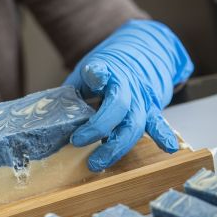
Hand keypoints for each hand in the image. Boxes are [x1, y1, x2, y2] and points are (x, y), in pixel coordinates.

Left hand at [64, 20, 193, 171]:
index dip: (98, 74)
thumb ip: (70, 94)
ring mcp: (141, 99)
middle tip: (77, 142)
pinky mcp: (151, 110)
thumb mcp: (83, 74)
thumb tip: (48, 116)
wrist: (140, 54)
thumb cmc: (106, 70)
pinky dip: (163, 135)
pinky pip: (158, 123)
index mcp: (107, 70)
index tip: (95, 75)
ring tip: (98, 163)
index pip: (102, 71)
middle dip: (98, 128)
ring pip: (134, 124)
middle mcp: (127, 85)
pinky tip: (168, 147)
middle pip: (118, 107)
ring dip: (116, 146)